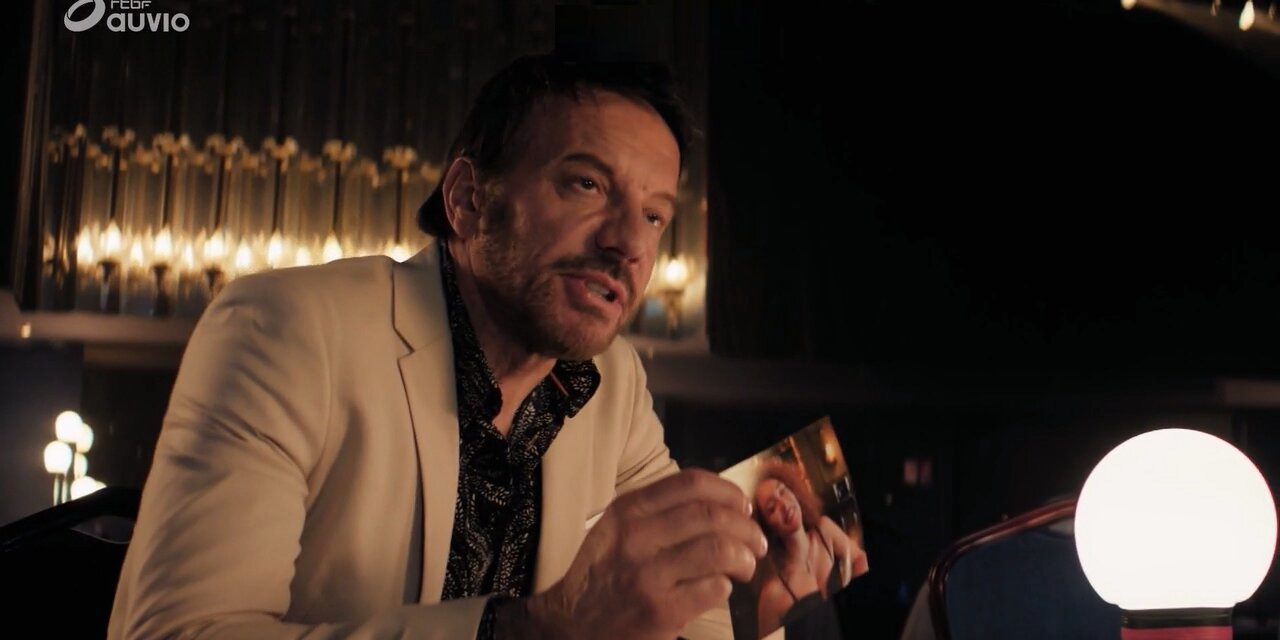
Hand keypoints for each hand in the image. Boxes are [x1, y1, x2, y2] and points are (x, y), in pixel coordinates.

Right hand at [519, 469, 767, 639]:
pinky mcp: (660, 610)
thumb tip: (722, 504)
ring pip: (719, 550)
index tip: (742, 507)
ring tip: (746, 566)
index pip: (692, 484)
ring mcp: (647, 574)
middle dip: (746, 527)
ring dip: (744, 557)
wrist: (568, 625)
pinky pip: (713, 588)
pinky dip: (725, 587)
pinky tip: (720, 589)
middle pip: (712, 515)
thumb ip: (659, 512)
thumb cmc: (602, 575)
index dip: (729, 492)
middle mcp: (636, 536)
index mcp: (629, 510)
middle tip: (756, 542)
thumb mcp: (617, 529)